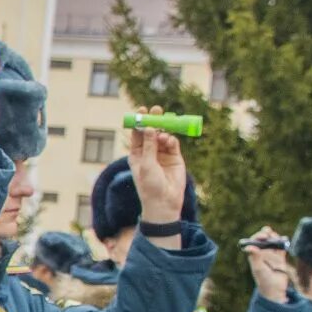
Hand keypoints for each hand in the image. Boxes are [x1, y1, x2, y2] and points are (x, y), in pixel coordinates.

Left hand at [125, 119, 188, 235]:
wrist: (164, 202)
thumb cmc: (150, 185)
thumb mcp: (146, 164)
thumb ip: (149, 146)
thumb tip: (150, 127)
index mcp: (137, 154)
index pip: (138, 133)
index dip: (140, 121)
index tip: (142, 110)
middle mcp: (149, 152)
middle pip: (152, 131)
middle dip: (154, 120)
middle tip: (157, 109)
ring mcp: (162, 154)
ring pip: (163, 135)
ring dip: (164, 129)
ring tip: (163, 131)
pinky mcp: (175, 157)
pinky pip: (173, 143)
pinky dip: (171, 139)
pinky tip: (169, 141)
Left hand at [243, 226, 289, 299]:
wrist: (275, 290)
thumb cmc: (264, 280)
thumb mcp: (259, 269)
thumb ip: (255, 257)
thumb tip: (249, 247)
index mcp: (254, 255)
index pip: (254, 241)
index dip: (258, 236)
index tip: (263, 236)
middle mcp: (262, 253)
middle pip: (264, 239)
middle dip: (267, 234)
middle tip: (270, 232)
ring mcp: (271, 255)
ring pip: (273, 241)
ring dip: (275, 237)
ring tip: (278, 238)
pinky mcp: (280, 257)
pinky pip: (281, 247)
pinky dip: (283, 242)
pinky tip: (284, 240)